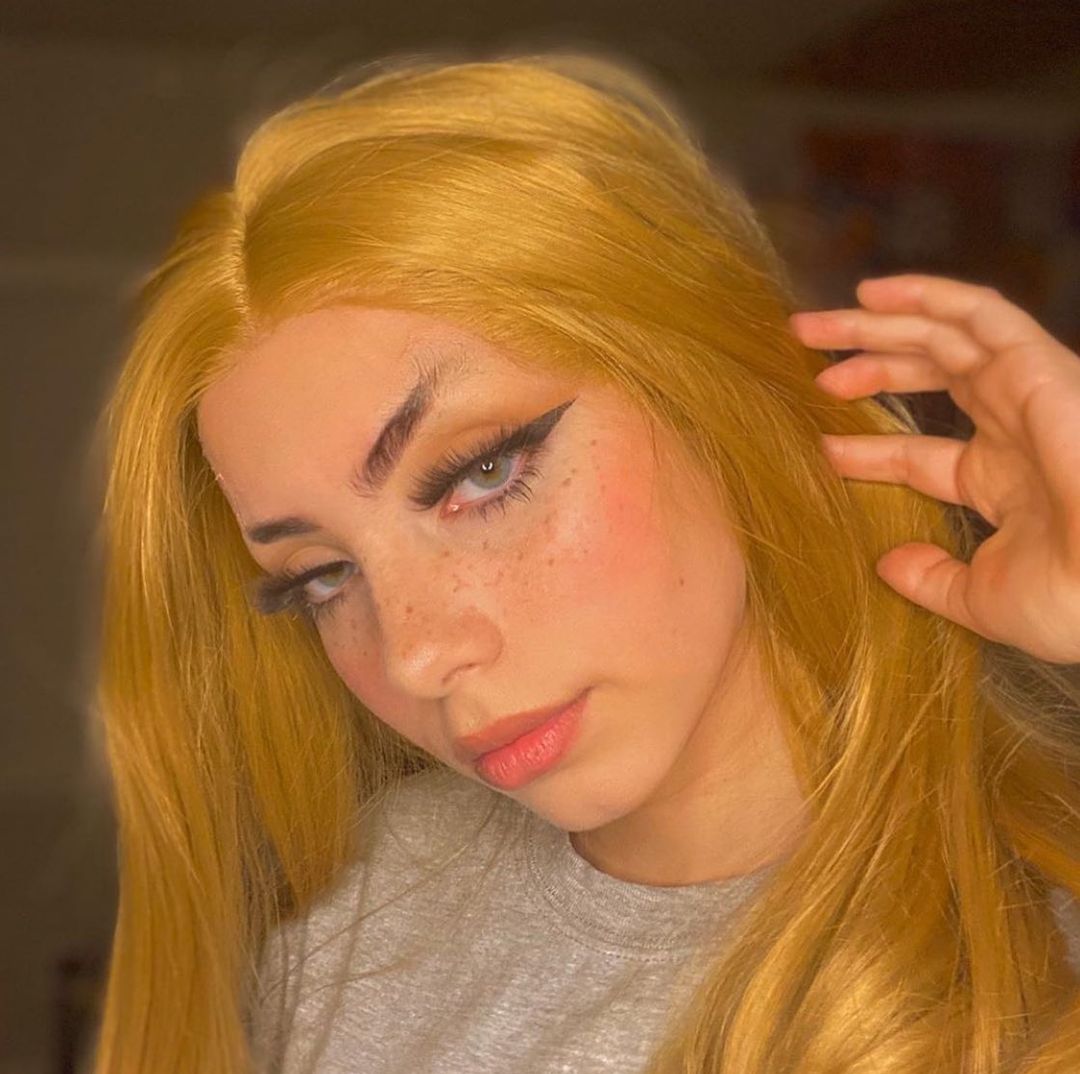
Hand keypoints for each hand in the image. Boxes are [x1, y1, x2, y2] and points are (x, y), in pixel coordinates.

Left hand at [789, 273, 1079, 664]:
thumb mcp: (980, 596)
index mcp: (1001, 481)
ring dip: (876, 324)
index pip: (918, 454)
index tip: (821, 446)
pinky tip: (872, 293)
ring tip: (810, 325)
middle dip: (862, 360)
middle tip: (801, 355)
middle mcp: (1012, 429)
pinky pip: (980, 314)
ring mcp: (1026, 393)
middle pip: (925, 376)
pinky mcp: (1038, 366)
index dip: (867, 450)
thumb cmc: (1066, 599)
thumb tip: (888, 565)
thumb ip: (932, 579)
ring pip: (942, 336)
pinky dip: (927, 295)